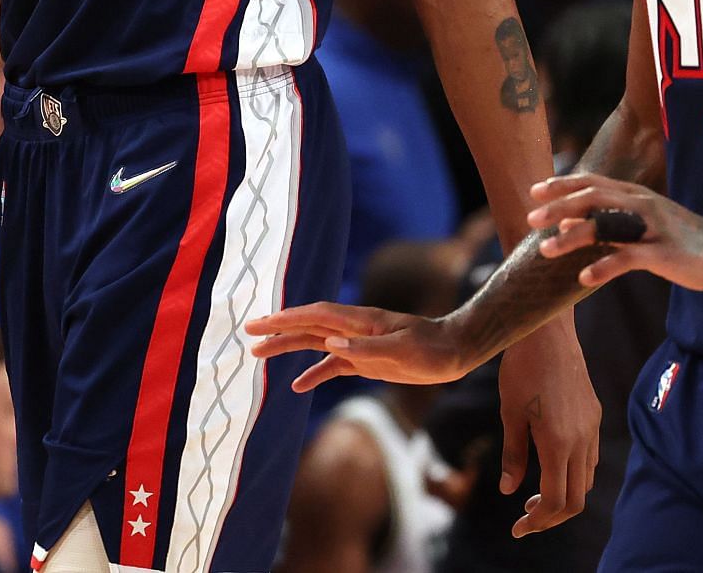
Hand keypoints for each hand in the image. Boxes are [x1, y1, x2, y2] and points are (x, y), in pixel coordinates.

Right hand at [245, 303, 469, 391]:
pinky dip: (314, 373)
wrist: (454, 352)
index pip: (316, 315)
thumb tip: (329, 344)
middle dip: (279, 329)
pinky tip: (298, 386)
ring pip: (316, 343)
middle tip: (249, 334)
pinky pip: (333, 365)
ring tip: (259, 355)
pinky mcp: (366, 360)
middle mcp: (354, 329)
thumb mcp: (402, 351)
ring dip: (289, 348)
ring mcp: (358, 344)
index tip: (261, 322)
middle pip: (309, 326)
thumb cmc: (432, 350)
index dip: (287, 317)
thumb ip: (366, 349)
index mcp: (361, 321)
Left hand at [497, 319, 598, 537]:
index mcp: (558, 442)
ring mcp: (591, 426)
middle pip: (577, 499)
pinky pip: (591, 456)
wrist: (547, 331)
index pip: (556, 501)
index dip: (537, 521)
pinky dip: (575, 474)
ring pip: (587, 479)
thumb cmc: (521, 370)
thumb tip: (510, 491)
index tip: (517, 527)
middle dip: (552, 517)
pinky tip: (553, 465)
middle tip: (526, 519)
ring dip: (565, 496)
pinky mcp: (594, 414)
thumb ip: (513, 456)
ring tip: (537, 495)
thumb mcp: (510, 414)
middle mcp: (581, 439)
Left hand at [528, 172, 702, 290]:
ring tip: (545, 250)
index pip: (592, 182)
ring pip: (606, 227)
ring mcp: (652, 229)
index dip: (563, 185)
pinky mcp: (663, 254)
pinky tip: (584, 277)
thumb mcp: (640, 224)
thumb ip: (605, 221)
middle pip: (593, 198)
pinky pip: (628, 259)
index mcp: (635, 195)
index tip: (535, 191)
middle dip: (559, 206)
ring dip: (572, 237)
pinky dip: (604, 266)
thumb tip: (564, 222)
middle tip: (530, 218)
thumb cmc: (679, 237)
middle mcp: (641, 205)